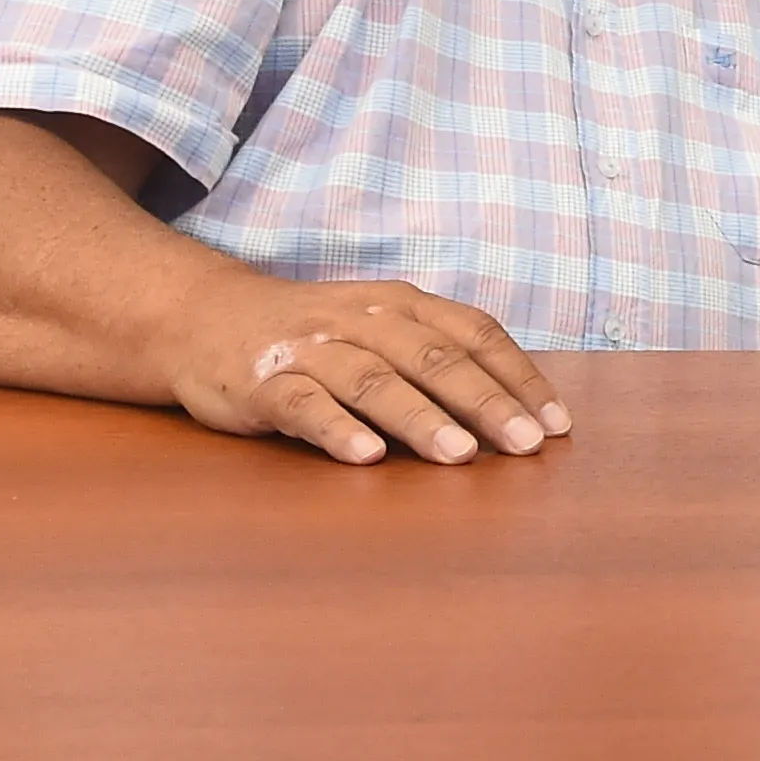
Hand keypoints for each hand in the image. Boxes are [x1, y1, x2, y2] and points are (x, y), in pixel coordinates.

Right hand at [165, 275, 568, 463]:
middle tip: (527, 444)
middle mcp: (363, 320)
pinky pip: (303, 406)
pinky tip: (366, 456)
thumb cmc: (316, 332)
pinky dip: (337, 429)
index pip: (475, 334)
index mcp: (402, 304)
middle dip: (486, 403)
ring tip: (461, 454)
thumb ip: (438, 354)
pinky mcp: (261, 383)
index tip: (557, 423)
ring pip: (374, 381)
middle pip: (434, 359)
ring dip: (421, 418)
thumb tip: (517, 404)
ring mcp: (311, 350)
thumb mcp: (380, 325)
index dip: (519, 376)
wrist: (202, 316)